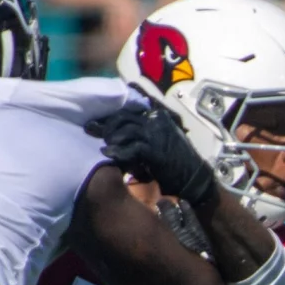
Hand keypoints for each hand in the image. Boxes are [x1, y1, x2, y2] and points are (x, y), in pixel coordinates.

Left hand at [87, 106, 215, 209]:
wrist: (194, 177)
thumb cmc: (176, 160)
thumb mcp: (162, 138)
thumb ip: (145, 130)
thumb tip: (121, 130)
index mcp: (158, 114)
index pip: (130, 107)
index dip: (111, 112)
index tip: (97, 117)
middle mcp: (157, 120)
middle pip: (124, 115)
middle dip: (106, 123)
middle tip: (91, 129)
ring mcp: (157, 134)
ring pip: (126, 129)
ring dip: (111, 137)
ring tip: (103, 144)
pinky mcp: (156, 150)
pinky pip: (132, 147)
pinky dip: (118, 151)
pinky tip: (109, 154)